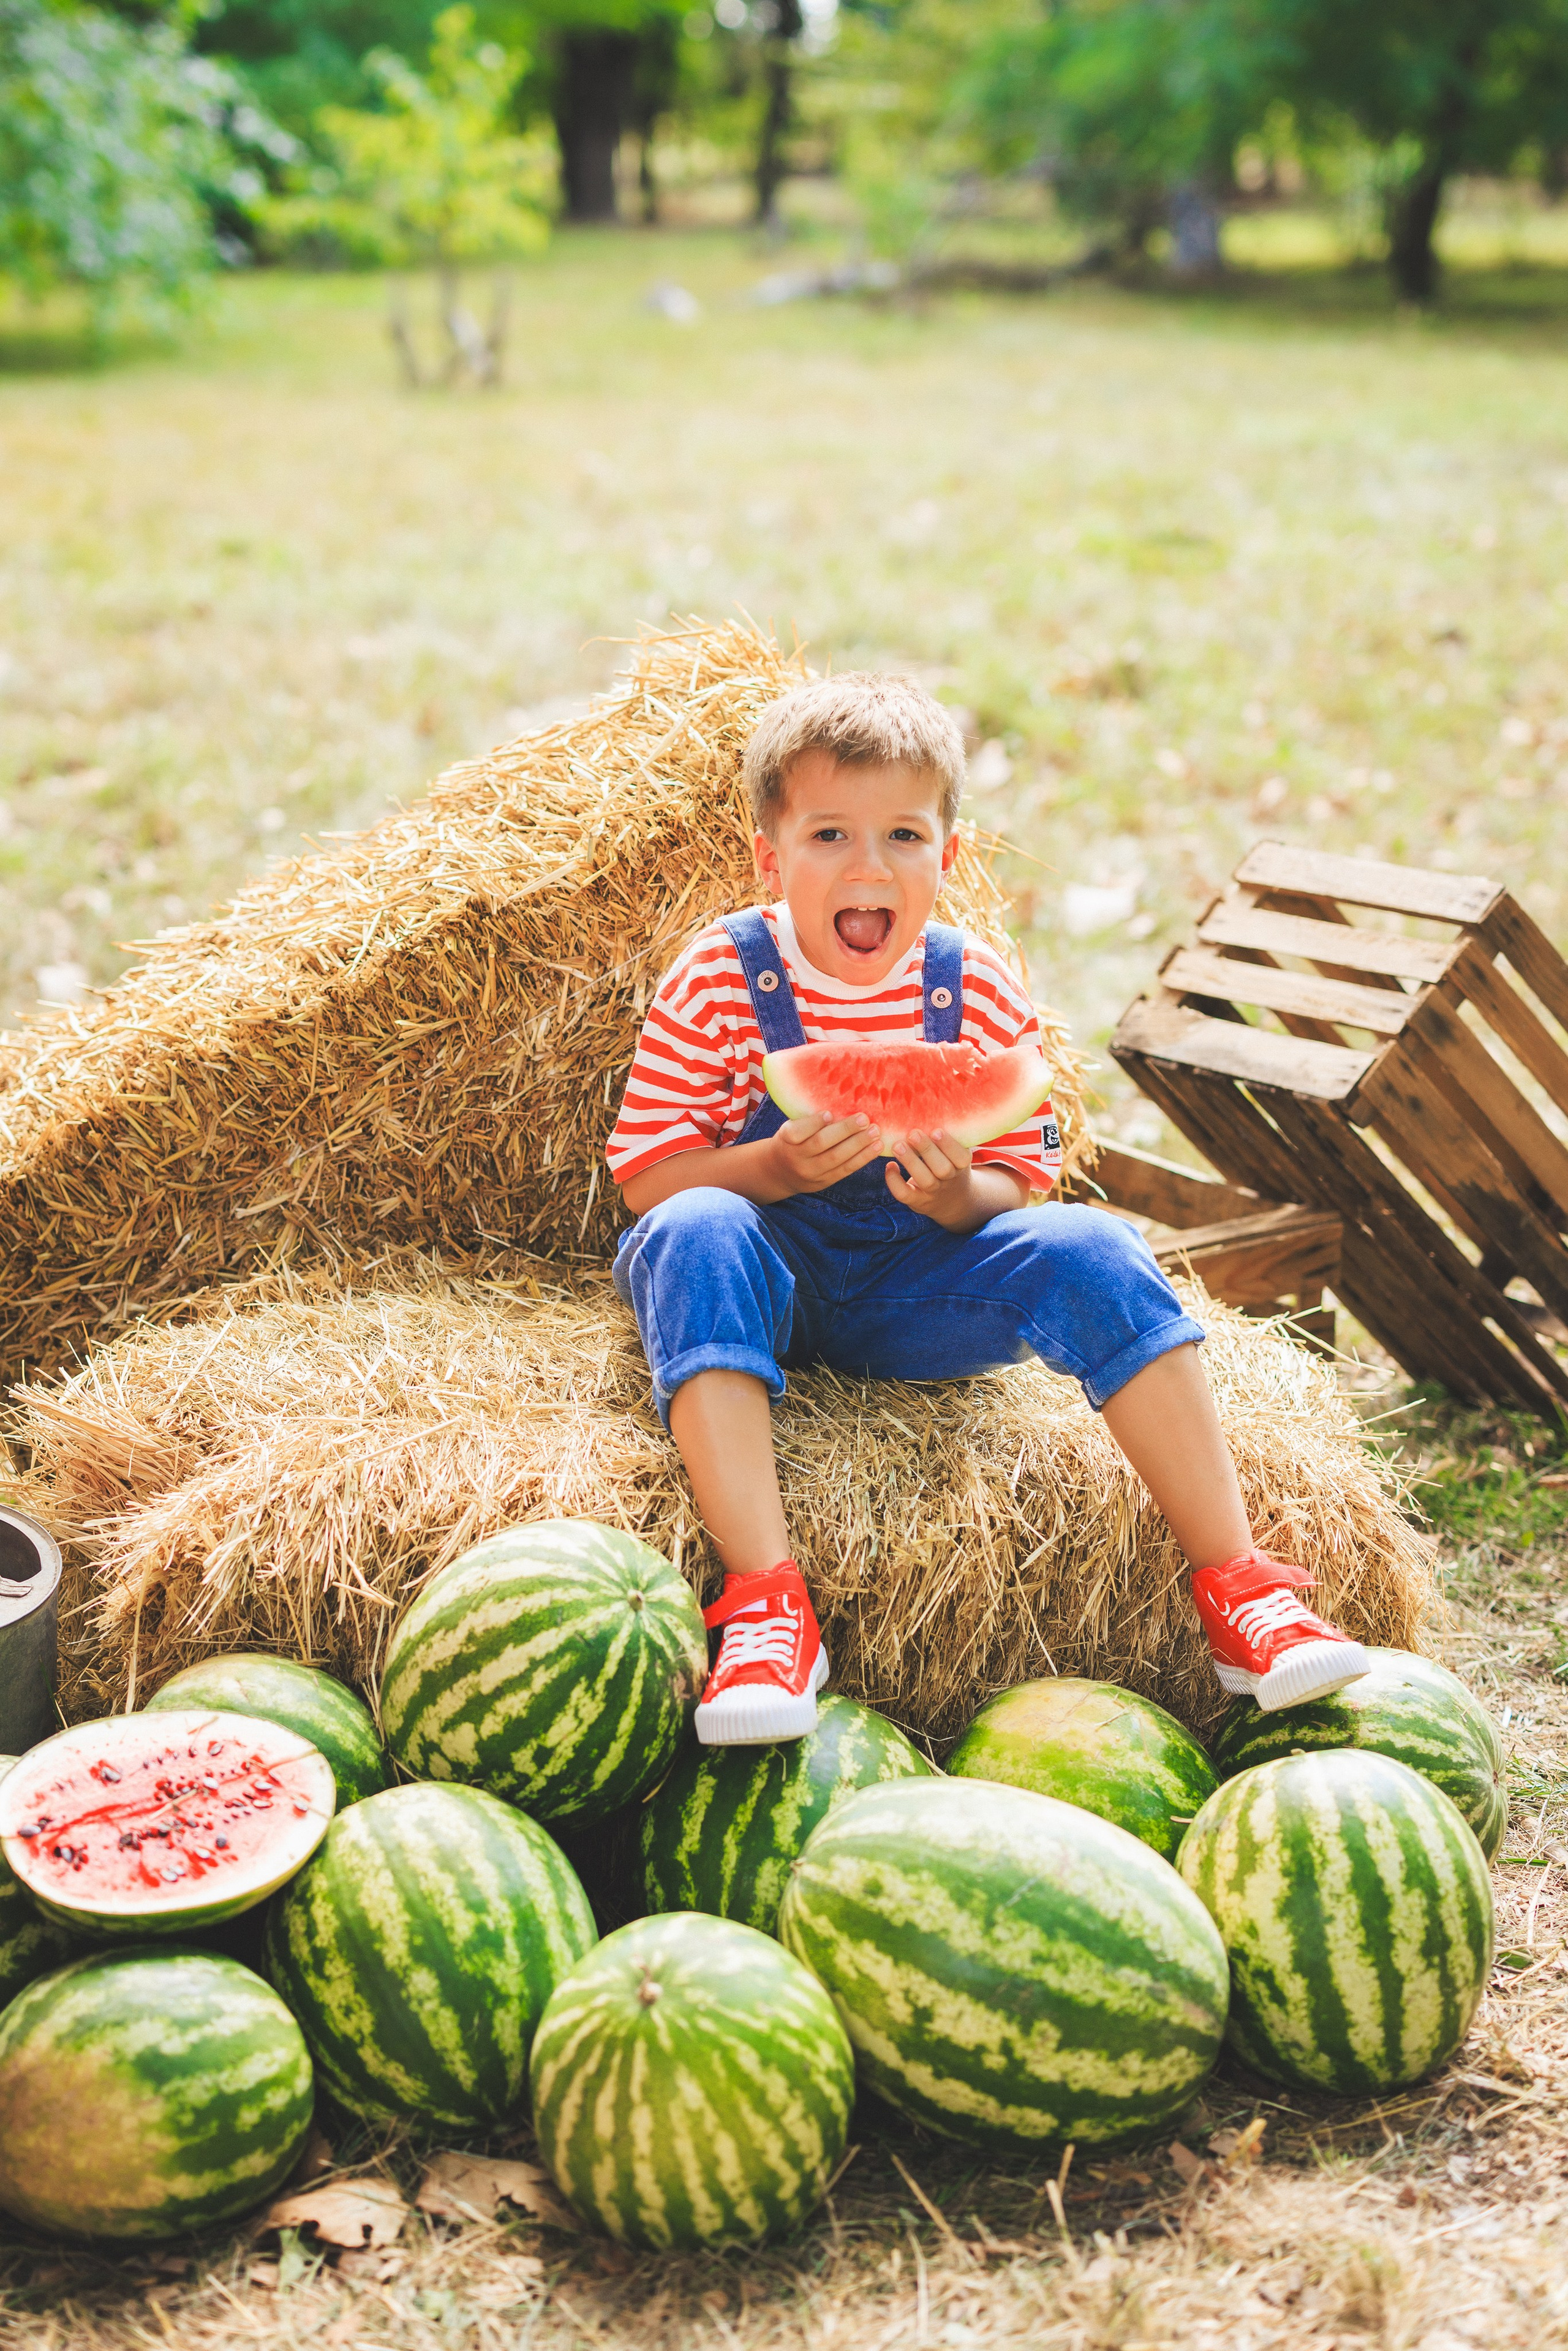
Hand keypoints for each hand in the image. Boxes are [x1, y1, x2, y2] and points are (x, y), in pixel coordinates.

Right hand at [766, 1112, 883, 1197]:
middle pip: (821, 1143)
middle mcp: (797, 1157)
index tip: (829, 1113)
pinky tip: (876, 1148)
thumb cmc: (791, 1142)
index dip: (814, 1123)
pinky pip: (846, 1170)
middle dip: (845, 1130)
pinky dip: (863, 1158)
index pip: (798, 1131)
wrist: (780, 1173)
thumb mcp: (790, 1128)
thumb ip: (809, 1120)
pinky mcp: (824, 1182)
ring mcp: (811, 1172)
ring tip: (875, 1133)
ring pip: (836, 1158)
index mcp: (786, 1139)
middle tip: (864, 1119)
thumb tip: (842, 1104)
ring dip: (859, 1145)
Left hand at [885, 1129, 976, 1227]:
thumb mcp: (956, 1153)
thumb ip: (946, 1137)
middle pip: (942, 1168)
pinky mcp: (917, 1201)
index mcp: (961, 1164)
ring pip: (925, 1180)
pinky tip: (889, 1166)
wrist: (952, 1200)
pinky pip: (906, 1195)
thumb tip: (931, 1103)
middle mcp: (949, 1179)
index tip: (937, 1130)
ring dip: (910, 1162)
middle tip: (913, 1133)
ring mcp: (933, 1192)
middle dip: (927, 1150)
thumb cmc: (950, 1165)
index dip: (949, 1145)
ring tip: (896, 1145)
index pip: (961, 1157)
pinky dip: (895, 1182)